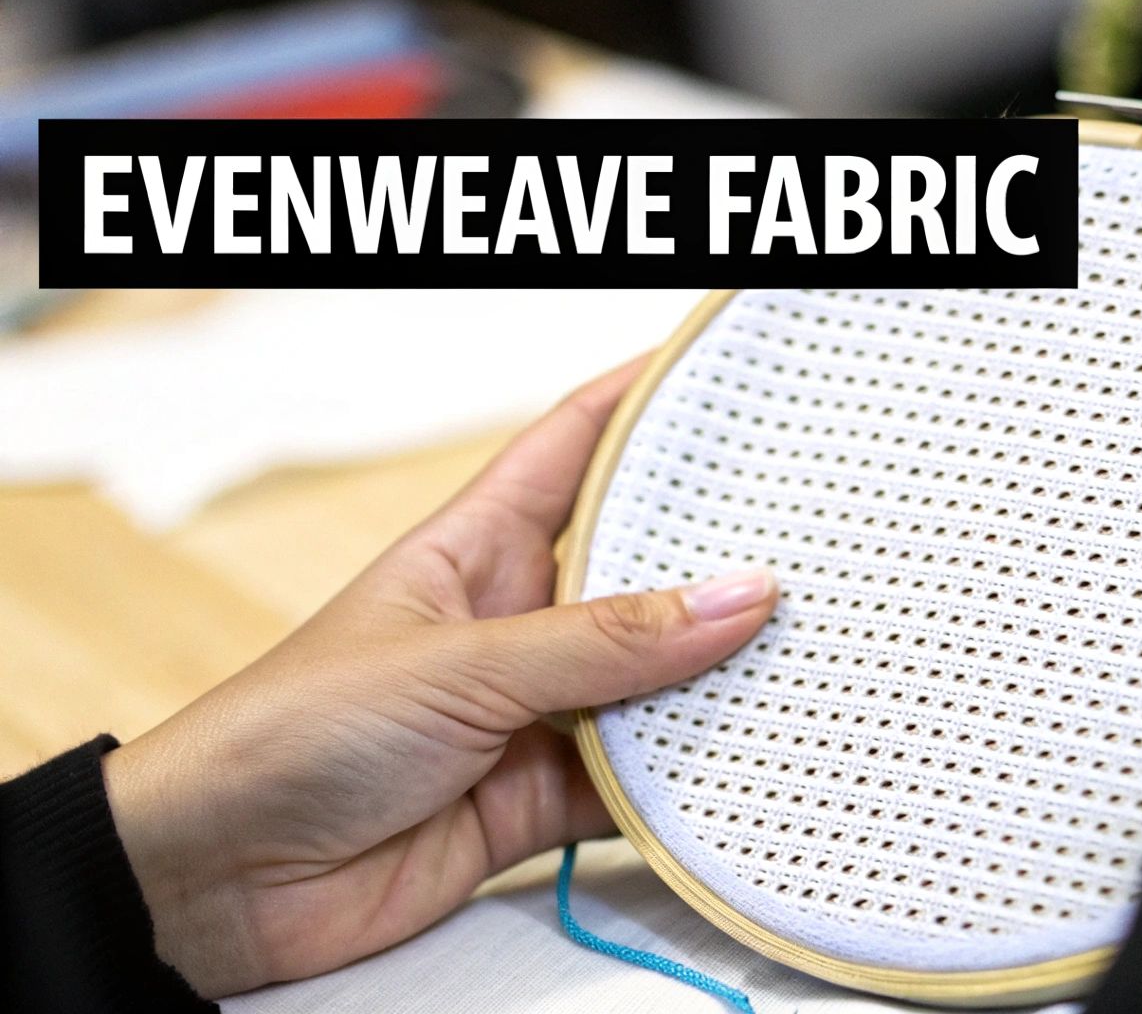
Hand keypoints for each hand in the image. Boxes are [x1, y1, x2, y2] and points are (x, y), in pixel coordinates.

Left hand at [102, 357, 778, 996]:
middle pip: (640, 567)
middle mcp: (517, 622)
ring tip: (808, 648)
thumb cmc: (285, 735)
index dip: (646, 400)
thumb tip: (735, 597)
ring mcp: (533, 712)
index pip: (576, 446)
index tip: (723, 370)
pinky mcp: (542, 796)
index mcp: (476, 548)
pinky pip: (641, 778)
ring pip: (654, 681)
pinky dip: (691, 778)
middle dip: (718, 552)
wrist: (216, 884)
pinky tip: (749, 757)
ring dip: (716, 675)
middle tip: (811, 535)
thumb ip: (603, 642)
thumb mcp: (457, 663)